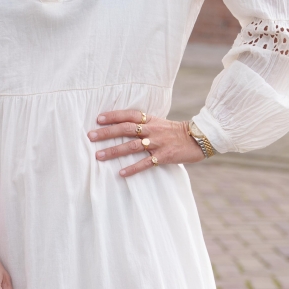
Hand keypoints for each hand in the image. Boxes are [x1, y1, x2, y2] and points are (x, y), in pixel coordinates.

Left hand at [88, 108, 204, 177]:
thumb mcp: (159, 123)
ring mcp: (157, 143)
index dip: (113, 116)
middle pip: (125, 129)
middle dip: (106, 133)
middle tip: (90, 137)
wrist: (198, 139)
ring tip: (98, 156)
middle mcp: (152, 130)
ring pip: (131, 147)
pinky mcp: (163, 156)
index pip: (128, 115)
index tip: (98, 119)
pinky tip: (121, 173)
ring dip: (114, 151)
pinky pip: (145, 163)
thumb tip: (124, 126)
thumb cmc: (175, 132)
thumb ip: (144, 124)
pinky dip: (132, 168)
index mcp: (150, 120)